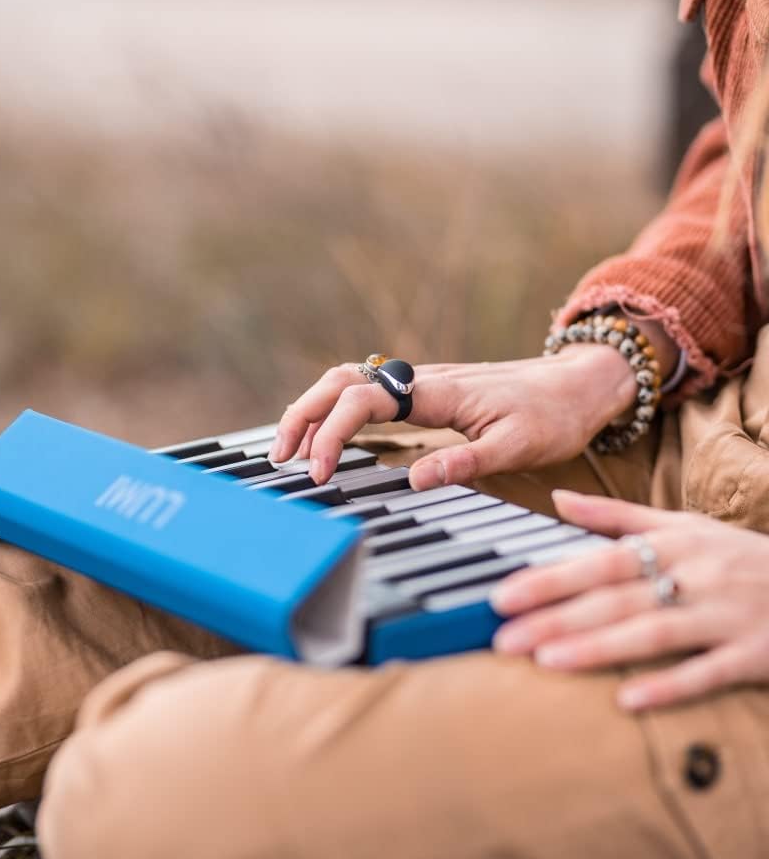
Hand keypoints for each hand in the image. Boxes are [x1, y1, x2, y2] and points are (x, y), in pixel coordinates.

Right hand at [269, 345, 636, 488]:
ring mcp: (421, 382)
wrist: (579, 384)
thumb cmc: (553, 415)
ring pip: (349, 380)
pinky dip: (336, 409)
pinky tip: (330, 436)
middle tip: (279, 457)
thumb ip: (466, 462)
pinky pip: (368, 391)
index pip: (364, 400)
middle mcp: (422, 379)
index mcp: (438, 391)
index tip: (319, 473)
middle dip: (303, 413)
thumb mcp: (519, 446)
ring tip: (291, 449)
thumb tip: (412, 480)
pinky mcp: (425, 392)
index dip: (331, 433)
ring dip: (314, 409)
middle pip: (341, 379)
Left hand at [492, 491, 768, 709]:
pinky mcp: (756, 654)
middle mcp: (696, 575)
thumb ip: (617, 515)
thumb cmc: (738, 556)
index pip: (600, 560)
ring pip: (654, 632)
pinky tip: (627, 700)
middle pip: (616, 598)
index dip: (550, 578)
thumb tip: (557, 498)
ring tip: (546, 662)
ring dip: (598, 647)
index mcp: (674, 543)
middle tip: (505, 638)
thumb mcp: (683, 525)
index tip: (503, 595)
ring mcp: (726, 615)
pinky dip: (669, 686)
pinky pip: (708, 672)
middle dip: (556, 618)